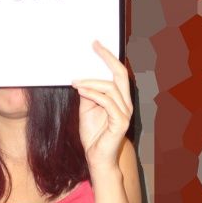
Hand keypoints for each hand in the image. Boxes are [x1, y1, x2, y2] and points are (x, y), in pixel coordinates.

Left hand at [71, 40, 132, 174]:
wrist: (97, 158)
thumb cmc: (93, 135)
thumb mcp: (86, 109)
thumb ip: (87, 94)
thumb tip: (82, 78)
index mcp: (120, 99)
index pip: (117, 73)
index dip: (108, 57)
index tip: (96, 44)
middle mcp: (126, 104)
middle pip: (120, 74)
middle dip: (107, 58)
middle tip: (94, 46)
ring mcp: (125, 113)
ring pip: (110, 88)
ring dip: (91, 82)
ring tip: (76, 81)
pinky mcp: (120, 122)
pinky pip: (107, 102)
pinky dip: (93, 94)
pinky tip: (81, 90)